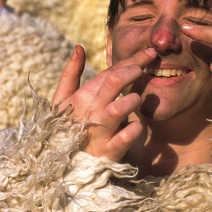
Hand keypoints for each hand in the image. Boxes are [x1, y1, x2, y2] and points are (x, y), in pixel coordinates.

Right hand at [53, 45, 157, 161]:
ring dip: (132, 100)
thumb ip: (71, 73)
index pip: (109, 73)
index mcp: (82, 97)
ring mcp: (100, 132)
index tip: (149, 53)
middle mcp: (91, 112)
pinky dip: (134, 130)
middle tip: (146, 68)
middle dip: (132, 71)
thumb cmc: (68, 126)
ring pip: (118, 109)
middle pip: (114, 82)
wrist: (65, 163)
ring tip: (136, 99)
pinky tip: (137, 126)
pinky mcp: (109, 152)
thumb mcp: (63, 100)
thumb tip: (79, 47)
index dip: (131, 60)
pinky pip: (125, 138)